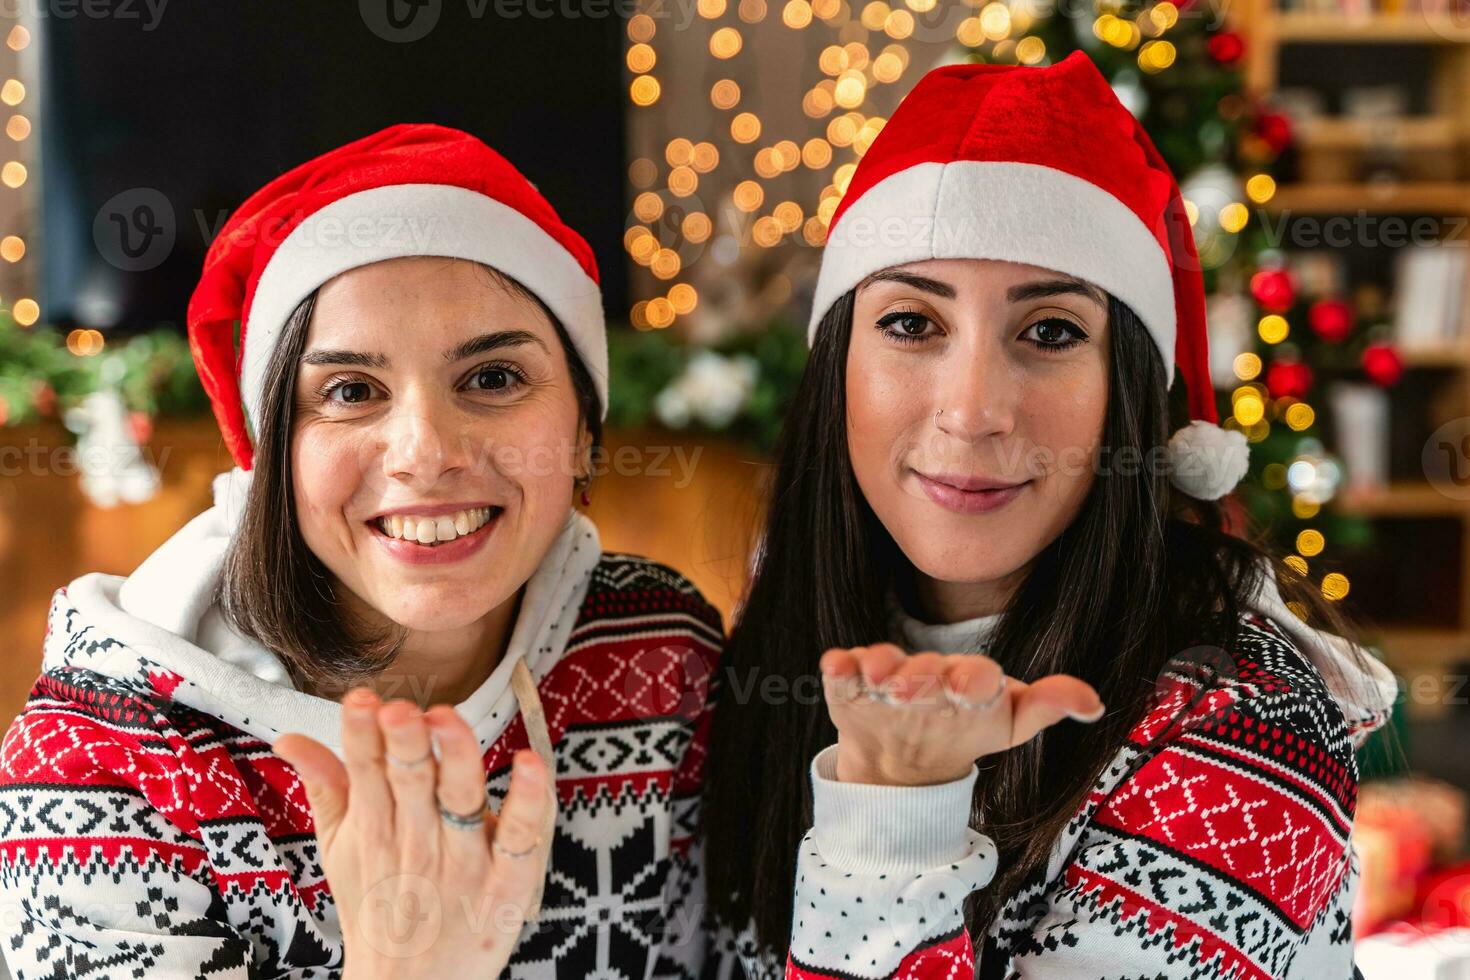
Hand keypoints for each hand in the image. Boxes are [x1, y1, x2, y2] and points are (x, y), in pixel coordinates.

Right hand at [272, 687, 551, 978]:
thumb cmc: (379, 908)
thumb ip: (326, 787)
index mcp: (377, 829)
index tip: (360, 700)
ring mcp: (464, 864)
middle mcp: (418, 842)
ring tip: (445, 722)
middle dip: (404, 745)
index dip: (362, 735)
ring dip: (455, 759)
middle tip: (398, 711)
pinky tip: (528, 765)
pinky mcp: (507, 885)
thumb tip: (291, 737)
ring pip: (460, 801)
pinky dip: (526, 803)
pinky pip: (520, 839)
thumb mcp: (342, 850)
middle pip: (410, 783)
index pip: (365, 772)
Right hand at [820, 644, 1103, 786]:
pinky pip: (843, 671)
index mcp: (970, 679)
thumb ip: (1049, 706)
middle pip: (926, 670)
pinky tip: (836, 667)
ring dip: (880, 669)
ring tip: (879, 681)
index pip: (977, 674)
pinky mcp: (850, 685)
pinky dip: (839, 668)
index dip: (976, 679)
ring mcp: (887, 676)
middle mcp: (929, 671)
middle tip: (913, 690)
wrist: (909, 753)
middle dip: (921, 677)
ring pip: (883, 665)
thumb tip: (1097, 703)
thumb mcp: (1009, 723)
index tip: (975, 689)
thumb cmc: (968, 725)